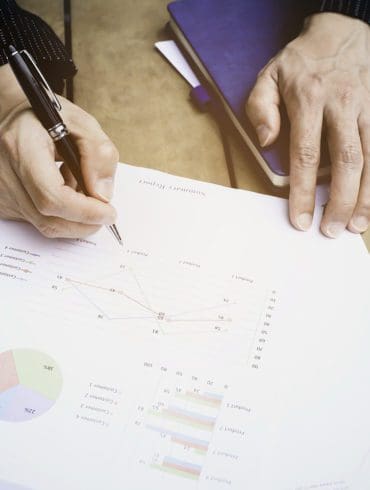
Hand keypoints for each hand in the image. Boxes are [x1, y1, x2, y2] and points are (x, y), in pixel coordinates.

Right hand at [0, 64, 117, 237]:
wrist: (13, 119)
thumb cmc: (48, 119)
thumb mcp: (82, 123)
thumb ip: (99, 155)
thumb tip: (103, 195)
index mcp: (22, 147)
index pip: (52, 196)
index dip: (85, 212)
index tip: (109, 212)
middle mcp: (4, 173)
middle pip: (49, 219)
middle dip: (85, 222)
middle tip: (105, 211)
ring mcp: (1, 192)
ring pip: (45, 225)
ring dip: (74, 217)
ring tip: (80, 188)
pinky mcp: (4, 204)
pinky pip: (38, 222)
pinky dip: (61, 215)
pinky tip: (63, 191)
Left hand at [246, 13, 369, 236]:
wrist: (342, 31)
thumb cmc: (301, 61)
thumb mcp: (268, 75)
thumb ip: (261, 108)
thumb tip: (266, 142)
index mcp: (309, 100)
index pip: (305, 155)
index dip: (303, 192)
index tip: (301, 220)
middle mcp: (342, 106)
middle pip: (346, 162)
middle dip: (341, 201)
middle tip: (330, 230)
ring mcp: (367, 108)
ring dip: (366, 197)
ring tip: (356, 226)